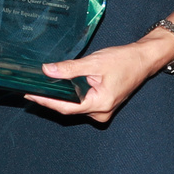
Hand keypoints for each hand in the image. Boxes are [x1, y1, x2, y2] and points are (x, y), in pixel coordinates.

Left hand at [26, 32, 173, 124]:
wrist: (143, 60)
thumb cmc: (124, 60)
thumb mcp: (94, 63)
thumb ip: (70, 69)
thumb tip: (47, 71)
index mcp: (100, 104)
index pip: (66, 107)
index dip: (46, 101)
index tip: (29, 95)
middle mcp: (101, 113)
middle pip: (69, 109)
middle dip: (50, 99)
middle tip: (30, 88)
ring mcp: (103, 111)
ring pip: (75, 107)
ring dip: (60, 97)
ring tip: (40, 87)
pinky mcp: (103, 106)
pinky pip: (82, 103)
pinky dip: (70, 96)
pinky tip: (59, 88)